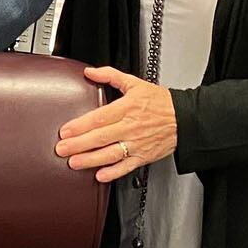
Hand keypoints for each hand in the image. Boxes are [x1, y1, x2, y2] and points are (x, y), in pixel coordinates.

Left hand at [53, 65, 178, 182]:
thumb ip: (110, 75)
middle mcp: (131, 127)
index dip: (81, 125)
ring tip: (74, 163)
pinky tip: (100, 175)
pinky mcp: (143, 156)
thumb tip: (90, 72)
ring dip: (91, 160)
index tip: (66, 130)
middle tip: (62, 149)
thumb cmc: (160, 102)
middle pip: (101, 137)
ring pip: (111, 154)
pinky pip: (126, 166)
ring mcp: (137, 143)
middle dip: (79, 144)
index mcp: (127, 107)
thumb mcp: (135, 83)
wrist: (184, 119)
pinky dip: (113, 172)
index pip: (100, 117)